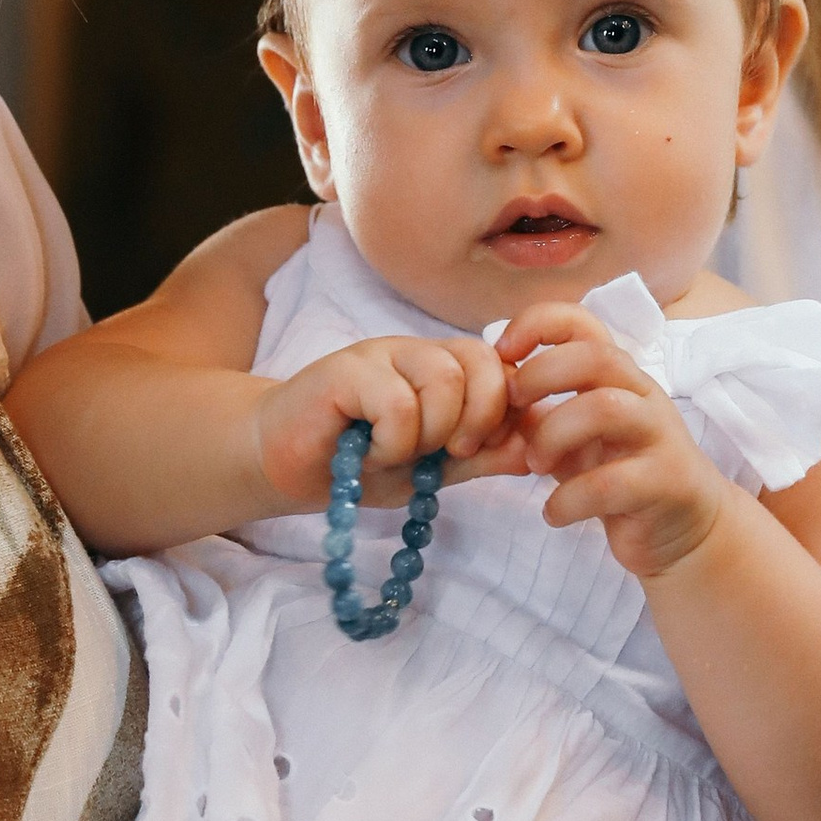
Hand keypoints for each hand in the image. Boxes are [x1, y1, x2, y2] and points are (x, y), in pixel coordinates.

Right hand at [251, 331, 518, 512]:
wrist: (284, 466)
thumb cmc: (359, 463)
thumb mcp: (433, 470)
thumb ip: (482, 457)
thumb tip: (536, 451)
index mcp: (445, 368)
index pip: (504, 368)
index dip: (506, 413)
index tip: (481, 451)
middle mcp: (418, 351)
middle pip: (484, 362)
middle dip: (479, 419)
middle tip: (450, 453)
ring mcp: (381, 353)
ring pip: (444, 379)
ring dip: (432, 433)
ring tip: (399, 453)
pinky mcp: (346, 368)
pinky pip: (398, 402)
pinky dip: (394, 441)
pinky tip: (369, 451)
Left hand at [496, 299, 731, 579]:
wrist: (683, 526)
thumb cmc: (618, 472)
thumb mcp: (571, 435)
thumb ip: (534, 411)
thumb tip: (483, 390)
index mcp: (616, 376)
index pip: (582, 322)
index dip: (537, 325)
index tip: (501, 353)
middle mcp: (642, 395)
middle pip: (596, 356)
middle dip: (541, 375)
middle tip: (514, 410)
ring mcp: (659, 436)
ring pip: (606, 408)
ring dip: (554, 434)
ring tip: (535, 465)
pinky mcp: (665, 483)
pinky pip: (611, 483)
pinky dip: (568, 500)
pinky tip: (554, 513)